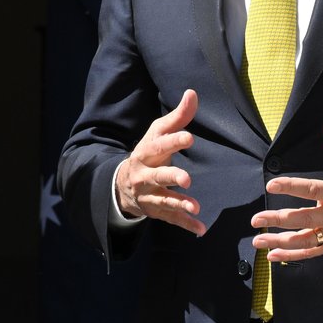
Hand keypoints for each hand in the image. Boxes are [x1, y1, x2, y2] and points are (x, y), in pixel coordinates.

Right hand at [114, 89, 205, 235]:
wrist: (123, 184)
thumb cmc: (149, 152)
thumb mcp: (158, 132)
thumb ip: (178, 116)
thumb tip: (192, 93)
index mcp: (146, 152)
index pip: (159, 145)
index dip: (173, 141)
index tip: (189, 137)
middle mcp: (145, 175)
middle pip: (157, 176)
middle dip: (171, 177)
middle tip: (187, 179)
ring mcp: (149, 195)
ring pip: (163, 200)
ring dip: (179, 204)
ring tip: (195, 207)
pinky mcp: (156, 211)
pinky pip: (171, 219)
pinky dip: (185, 225)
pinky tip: (200, 228)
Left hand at [250, 112, 322, 261]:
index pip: (312, 190)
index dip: (291, 186)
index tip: (270, 185)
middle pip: (304, 219)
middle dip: (278, 220)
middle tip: (256, 219)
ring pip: (306, 241)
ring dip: (280, 242)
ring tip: (258, 240)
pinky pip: (312, 252)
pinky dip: (292, 256)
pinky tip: (273, 255)